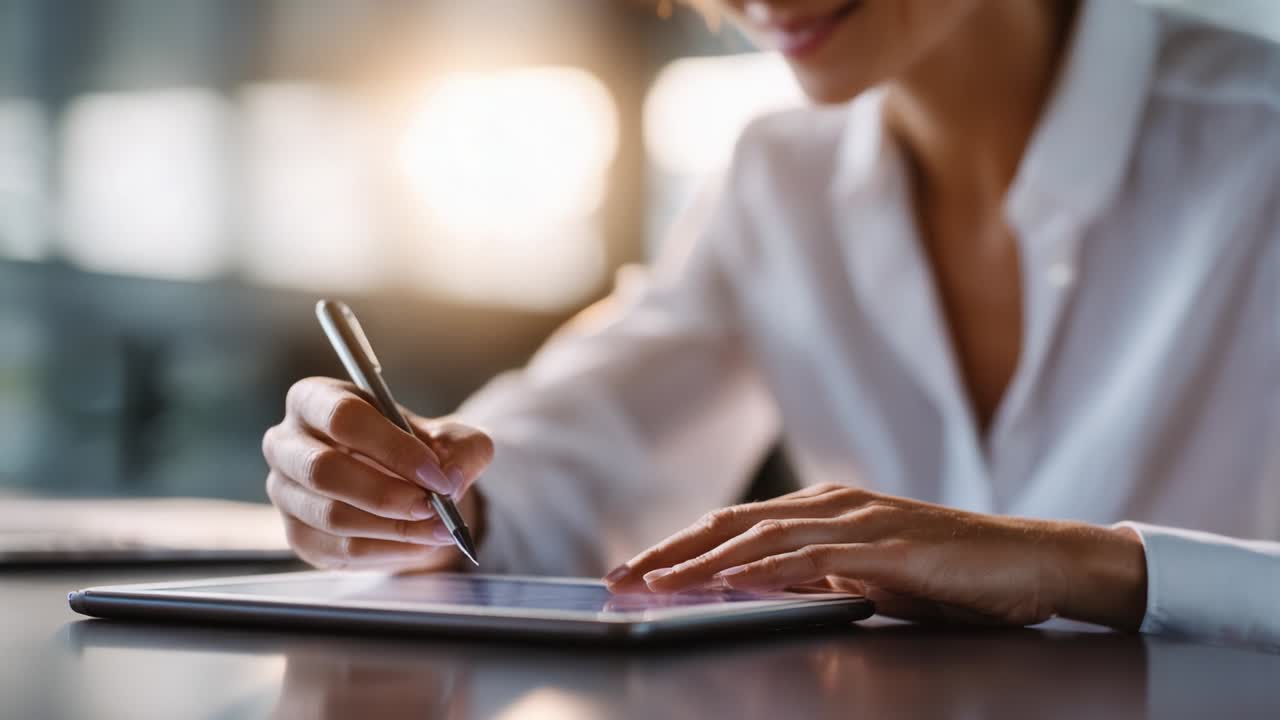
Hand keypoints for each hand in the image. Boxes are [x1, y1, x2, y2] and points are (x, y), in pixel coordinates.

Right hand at [262, 377, 492, 571]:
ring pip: (332, 516)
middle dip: (386, 494)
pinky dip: (387, 551)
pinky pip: (339, 550)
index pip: (343, 418)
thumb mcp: (451, 438)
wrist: (405, 486)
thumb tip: (450, 480)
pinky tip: (418, 544)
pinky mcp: (298, 535)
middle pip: (324, 471)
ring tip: (436, 528)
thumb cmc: (416, 450)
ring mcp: (284, 493)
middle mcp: (286, 443)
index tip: (434, 473)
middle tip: (432, 506)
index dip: (392, 448)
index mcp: (315, 399)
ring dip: (392, 528)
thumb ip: (462, 450)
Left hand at [604, 483, 1146, 628]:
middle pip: (732, 524)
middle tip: (622, 576)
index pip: (734, 524)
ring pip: (761, 537)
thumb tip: (758, 592)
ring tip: (656, 582)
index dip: (680, 545)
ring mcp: (860, 521)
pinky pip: (815, 558)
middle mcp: (833, 505)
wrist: (1032, 560)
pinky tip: (731, 582)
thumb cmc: (953, 573)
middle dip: (671, 551)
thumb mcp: (870, 576)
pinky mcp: (889, 548)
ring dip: (702, 561)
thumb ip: (817, 577)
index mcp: (824, 508)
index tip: (636, 570)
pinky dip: (767, 569)